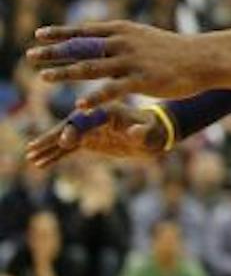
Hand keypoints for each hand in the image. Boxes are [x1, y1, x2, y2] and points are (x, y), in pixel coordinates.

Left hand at [26, 20, 209, 108]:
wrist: (204, 58)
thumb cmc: (173, 50)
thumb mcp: (143, 37)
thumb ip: (119, 39)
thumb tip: (95, 38)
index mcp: (124, 31)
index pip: (85, 30)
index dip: (61, 32)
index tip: (38, 35)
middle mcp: (124, 43)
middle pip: (83, 47)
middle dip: (55, 52)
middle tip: (30, 55)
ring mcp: (133, 62)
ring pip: (92, 67)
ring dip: (66, 72)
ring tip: (43, 77)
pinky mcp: (143, 80)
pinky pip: (113, 90)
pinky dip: (95, 97)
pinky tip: (79, 105)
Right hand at [26, 102, 168, 169]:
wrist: (155, 132)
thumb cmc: (155, 131)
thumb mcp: (151, 133)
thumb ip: (143, 133)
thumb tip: (135, 132)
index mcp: (108, 112)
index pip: (88, 118)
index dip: (77, 128)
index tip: (68, 141)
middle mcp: (95, 117)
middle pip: (70, 126)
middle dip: (54, 137)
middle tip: (35, 149)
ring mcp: (90, 128)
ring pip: (65, 137)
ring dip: (48, 146)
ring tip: (30, 156)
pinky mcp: (89, 139)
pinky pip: (69, 147)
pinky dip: (55, 154)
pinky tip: (40, 163)